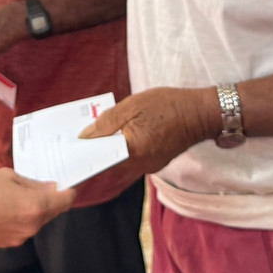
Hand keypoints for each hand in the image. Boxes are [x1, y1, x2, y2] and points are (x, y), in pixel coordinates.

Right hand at [0, 169, 75, 246]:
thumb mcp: (10, 176)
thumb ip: (34, 184)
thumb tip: (49, 188)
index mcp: (35, 207)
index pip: (65, 201)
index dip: (69, 191)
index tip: (69, 185)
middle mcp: (32, 225)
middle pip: (53, 212)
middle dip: (51, 199)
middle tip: (43, 185)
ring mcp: (21, 236)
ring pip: (38, 221)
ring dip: (36, 209)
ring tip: (18, 196)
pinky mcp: (9, 242)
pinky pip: (24, 228)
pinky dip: (22, 219)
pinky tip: (7, 208)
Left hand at [78, 86, 218, 178]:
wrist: (199, 114)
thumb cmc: (167, 105)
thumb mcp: (133, 105)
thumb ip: (107, 121)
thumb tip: (86, 136)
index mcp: (132, 149)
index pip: (100, 157)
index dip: (85, 152)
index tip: (73, 146)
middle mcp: (140, 165)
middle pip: (108, 164)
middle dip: (95, 154)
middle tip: (83, 142)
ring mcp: (148, 167)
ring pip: (120, 165)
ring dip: (109, 154)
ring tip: (99, 139)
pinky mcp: (155, 165)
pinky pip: (132, 163)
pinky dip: (123, 154)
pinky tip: (119, 140)